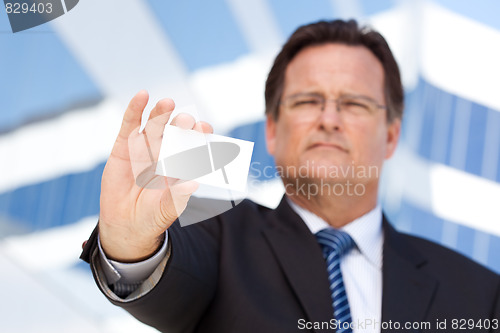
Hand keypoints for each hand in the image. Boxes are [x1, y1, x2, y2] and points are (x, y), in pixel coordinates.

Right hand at [98, 91, 212, 261]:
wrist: (126, 225)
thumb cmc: (153, 216)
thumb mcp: (168, 209)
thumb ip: (179, 196)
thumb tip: (194, 184)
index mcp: (180, 163)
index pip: (193, 144)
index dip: (199, 136)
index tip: (205, 130)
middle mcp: (164, 152)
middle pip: (175, 132)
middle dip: (182, 125)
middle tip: (186, 121)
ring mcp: (144, 147)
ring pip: (155, 124)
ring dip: (161, 113)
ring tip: (167, 103)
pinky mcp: (124, 145)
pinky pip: (130, 124)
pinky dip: (135, 109)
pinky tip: (141, 96)